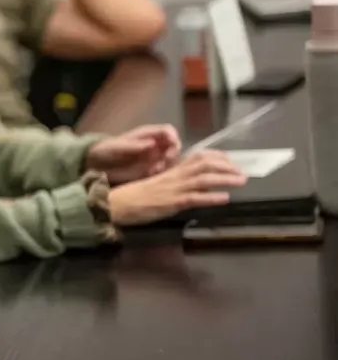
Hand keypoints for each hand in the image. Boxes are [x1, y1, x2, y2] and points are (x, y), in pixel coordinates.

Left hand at [85, 124, 181, 183]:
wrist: (96, 164)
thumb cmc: (106, 150)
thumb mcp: (118, 146)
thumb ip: (135, 145)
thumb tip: (152, 143)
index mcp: (147, 134)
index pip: (167, 131)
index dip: (173, 136)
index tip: (173, 146)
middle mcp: (153, 145)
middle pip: (173, 146)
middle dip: (173, 153)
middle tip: (165, 162)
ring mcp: (153, 157)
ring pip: (170, 159)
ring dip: (168, 165)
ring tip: (155, 170)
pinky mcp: (149, 170)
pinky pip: (163, 171)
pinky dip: (161, 173)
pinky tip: (151, 175)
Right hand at [107, 150, 246, 226]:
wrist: (119, 203)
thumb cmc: (137, 196)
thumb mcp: (159, 183)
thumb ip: (176, 181)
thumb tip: (196, 183)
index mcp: (172, 170)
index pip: (197, 156)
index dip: (217, 156)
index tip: (230, 160)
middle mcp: (175, 175)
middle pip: (205, 164)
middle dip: (226, 166)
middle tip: (242, 172)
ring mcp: (175, 188)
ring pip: (204, 178)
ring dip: (225, 178)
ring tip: (241, 181)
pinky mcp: (173, 202)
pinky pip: (196, 197)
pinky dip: (212, 197)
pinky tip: (225, 198)